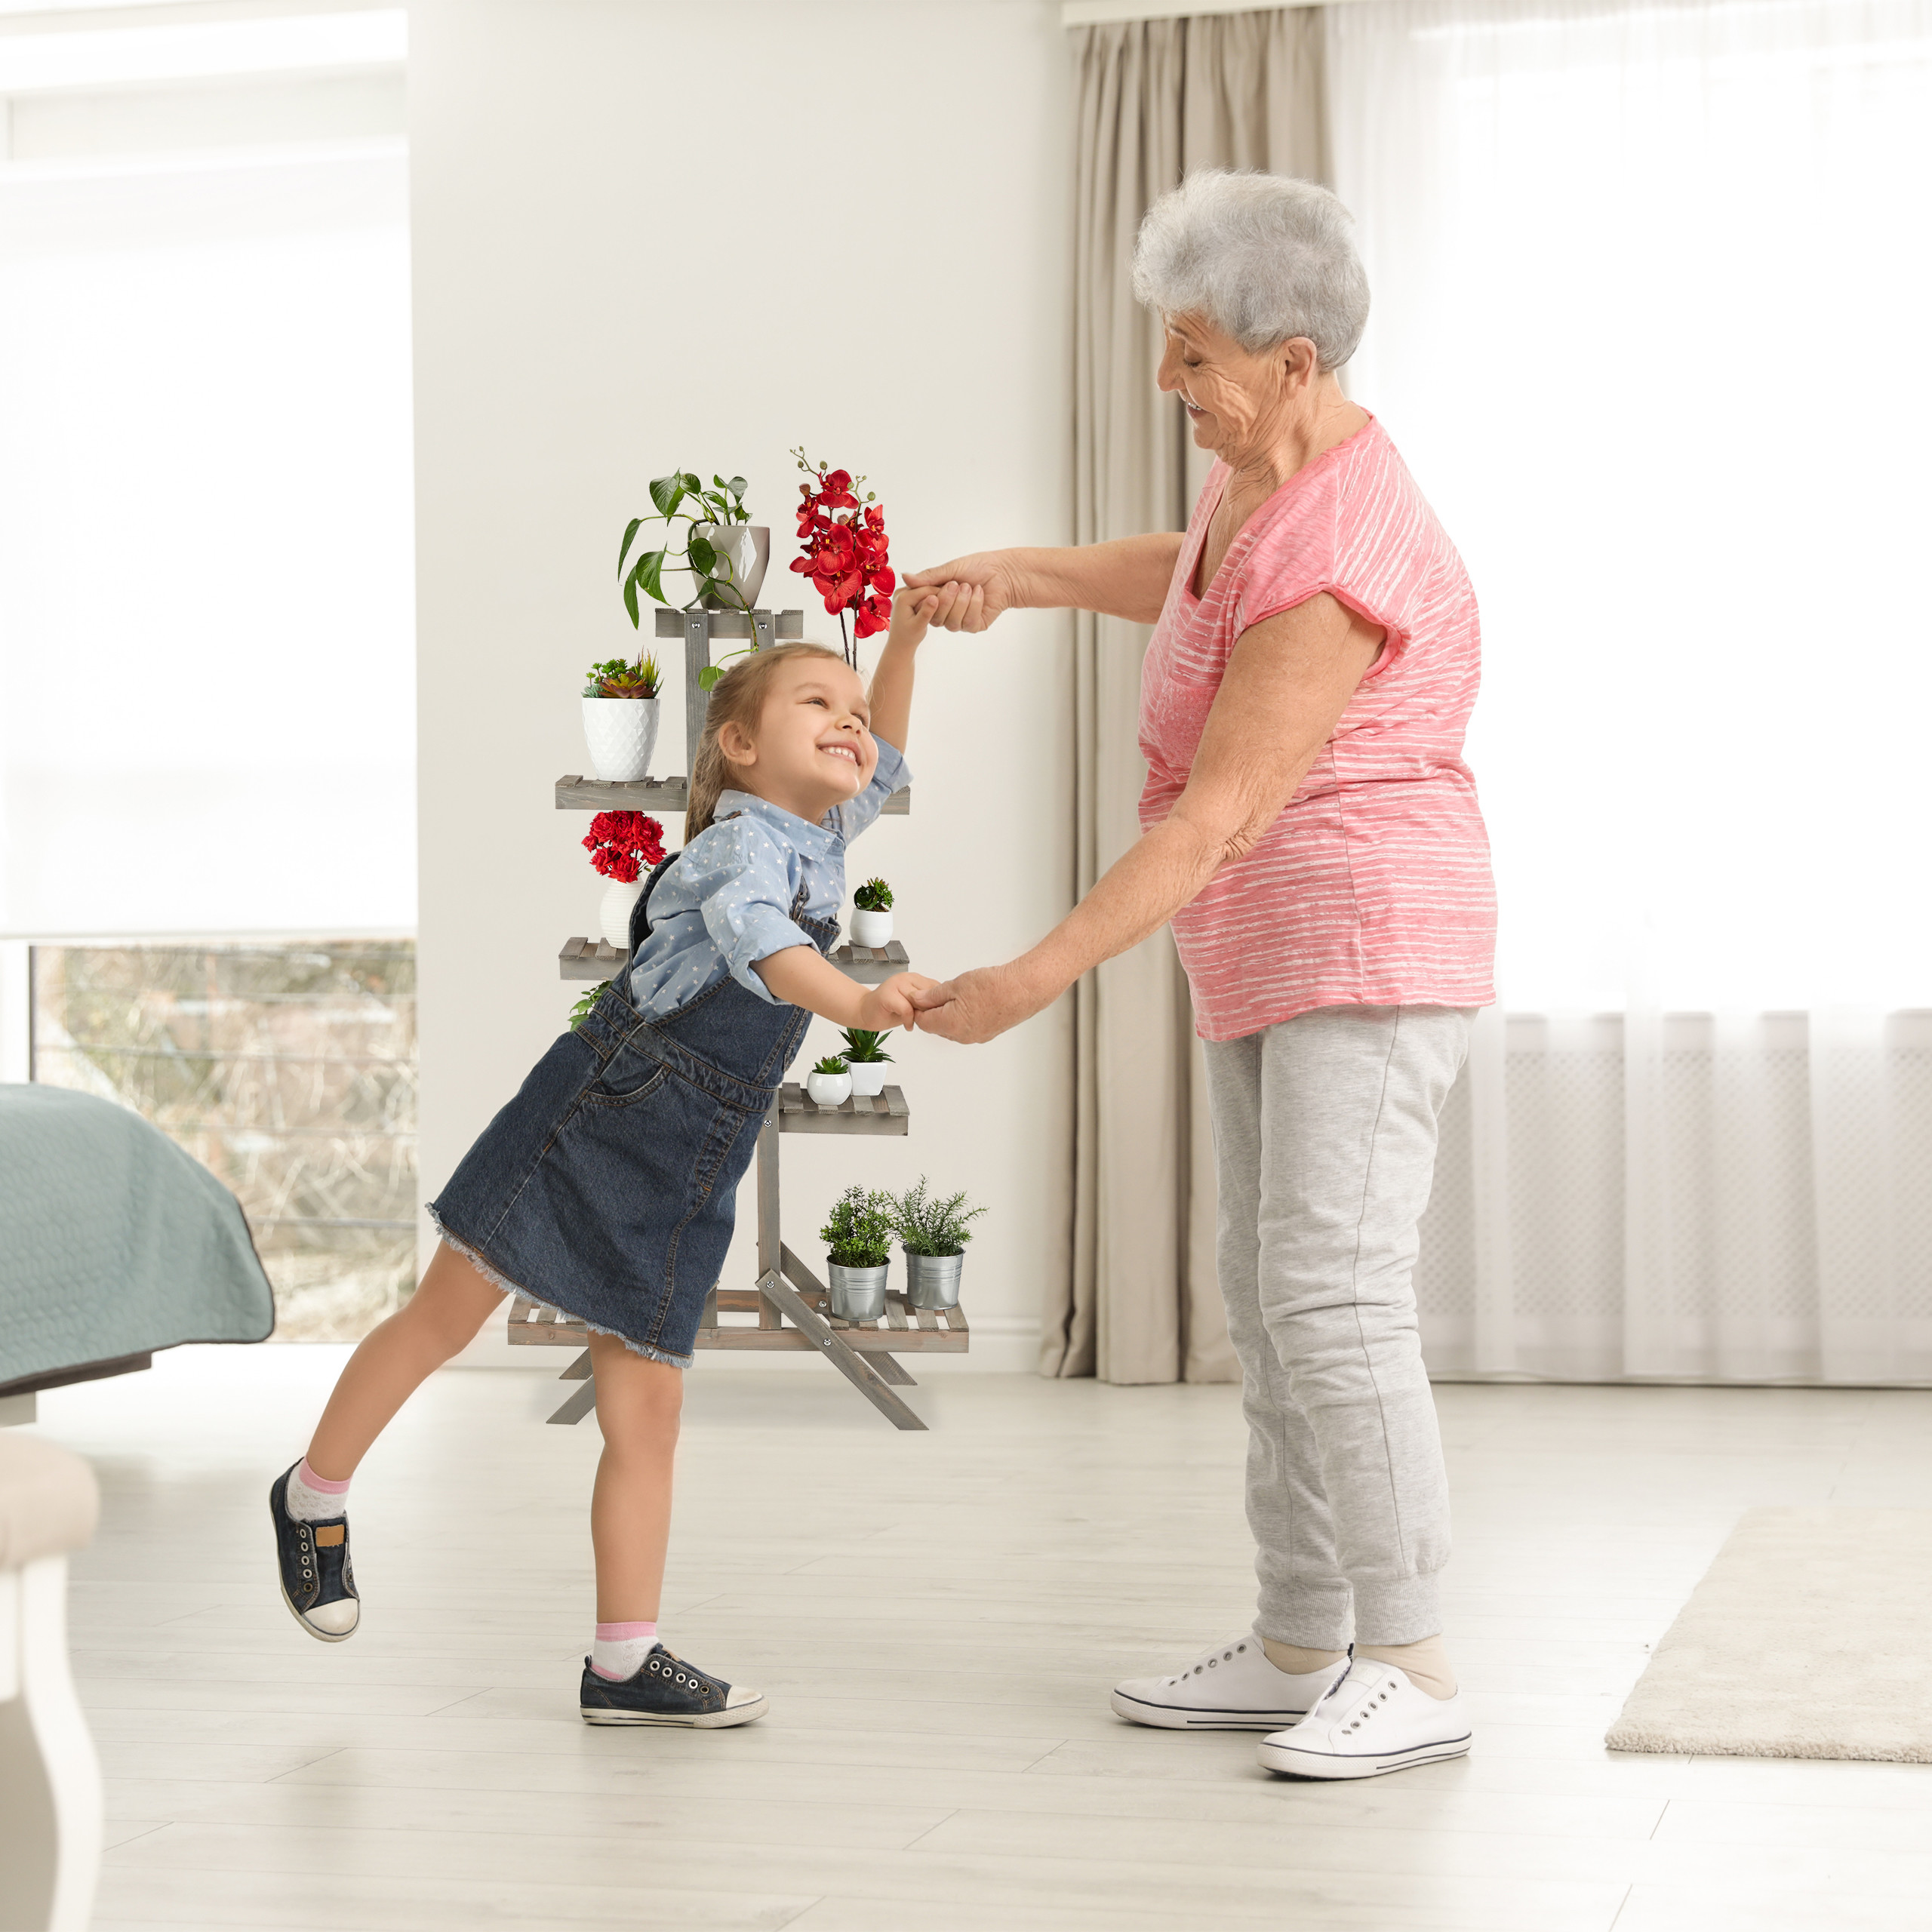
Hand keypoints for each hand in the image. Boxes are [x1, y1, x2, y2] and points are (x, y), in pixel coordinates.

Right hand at [859, 971, 938, 1030]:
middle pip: (930, 994)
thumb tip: (946, 1009)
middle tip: (924, 1021)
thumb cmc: (890, 1010)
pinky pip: (906, 1009)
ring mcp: (896, 983)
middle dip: (929, 1010)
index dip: (938, 1004)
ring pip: (919, 1001)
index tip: (935, 1017)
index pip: (937, 988)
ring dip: (919, 1015)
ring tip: (914, 1022)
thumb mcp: (914, 1006)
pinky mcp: (887, 994)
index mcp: (915, 978)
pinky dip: (908, 1020)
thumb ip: (927, 1003)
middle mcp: (906, 977)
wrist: (865, 1012)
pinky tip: (907, 1025)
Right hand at [901, 551, 1019, 631]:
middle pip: (936, 619)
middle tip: (956, 584)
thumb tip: (904, 576)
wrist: (1002, 571)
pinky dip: (974, 605)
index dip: (928, 599)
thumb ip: (929, 576)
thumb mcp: (950, 569)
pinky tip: (980, 592)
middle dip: (946, 600)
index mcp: (938, 598)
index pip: (924, 607)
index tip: (936, 586)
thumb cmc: (978, 567)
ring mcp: (961, 620)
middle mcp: (947, 612)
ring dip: (961, 603)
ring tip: (970, 587)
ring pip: (951, 623)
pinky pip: (968, 622)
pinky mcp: (975, 625)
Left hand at [906, 963, 1049, 1043]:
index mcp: (951, 1025)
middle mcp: (963, 1036)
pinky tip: (973, 1001)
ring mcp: (977, 1037)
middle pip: (937, 1027)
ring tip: (961, 994)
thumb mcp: (956, 985)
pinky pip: (967, 1028)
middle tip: (942, 991)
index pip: (923, 1022)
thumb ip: (933, 995)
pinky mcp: (988, 1033)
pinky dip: (964, 1016)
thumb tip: (918, 999)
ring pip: (952, 1028)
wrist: (1024, 989)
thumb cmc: (995, 986)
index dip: (919, 1008)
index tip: (921, 996)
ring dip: (950, 1013)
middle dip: (934, 1011)